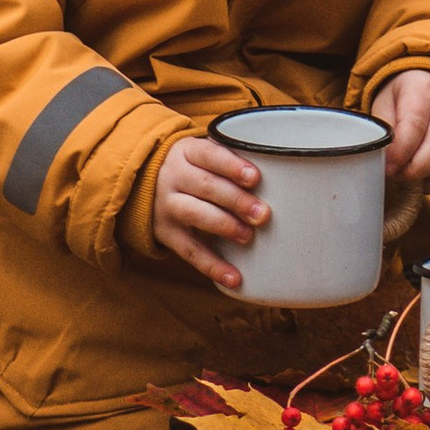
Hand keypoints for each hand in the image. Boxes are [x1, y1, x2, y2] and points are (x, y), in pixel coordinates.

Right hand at [155, 135, 266, 294]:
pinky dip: (213, 266)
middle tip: (263, 213)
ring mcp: (168, 206)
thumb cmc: (194, 166)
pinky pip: (190, 252)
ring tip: (248, 236)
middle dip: (236, 200)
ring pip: (195, 215)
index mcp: (187, 152)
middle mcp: (174, 177)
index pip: (209, 154)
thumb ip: (233, 157)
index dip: (232, 166)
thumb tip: (283, 165)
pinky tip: (234, 278)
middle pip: (205, 186)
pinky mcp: (167, 234)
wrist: (145, 183)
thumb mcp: (203, 152)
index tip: (255, 177)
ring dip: (224, 226)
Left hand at [373, 68, 429, 239]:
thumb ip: (382, 127)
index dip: (399, 153)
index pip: (414, 126)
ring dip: (421, 176)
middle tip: (394, 176)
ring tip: (404, 174)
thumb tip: (380, 158)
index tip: (387, 168)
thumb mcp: (387, 99)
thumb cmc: (406, 95)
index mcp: (423, 90)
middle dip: (411, 171)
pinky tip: (420, 178)